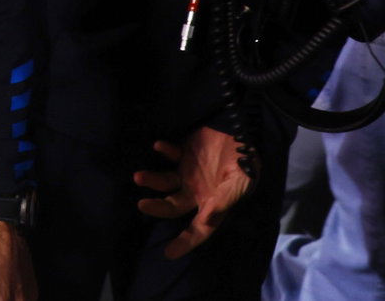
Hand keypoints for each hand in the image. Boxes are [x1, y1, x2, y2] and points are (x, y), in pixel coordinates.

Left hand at [135, 127, 256, 258]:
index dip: (185, 242)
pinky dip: (164, 151)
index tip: (168, 253)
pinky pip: (170, 154)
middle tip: (142, 205)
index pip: (198, 229)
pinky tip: (159, 146)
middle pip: (172, 206)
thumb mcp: (240, 183)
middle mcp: (197, 191)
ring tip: (138, 177)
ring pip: (164, 182)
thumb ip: (224, 200)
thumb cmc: (245, 162)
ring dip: (152, 180)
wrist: (244, 132)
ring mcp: (188, 172)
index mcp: (211, 204)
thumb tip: (207, 218)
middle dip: (157, 208)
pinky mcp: (184, 152)